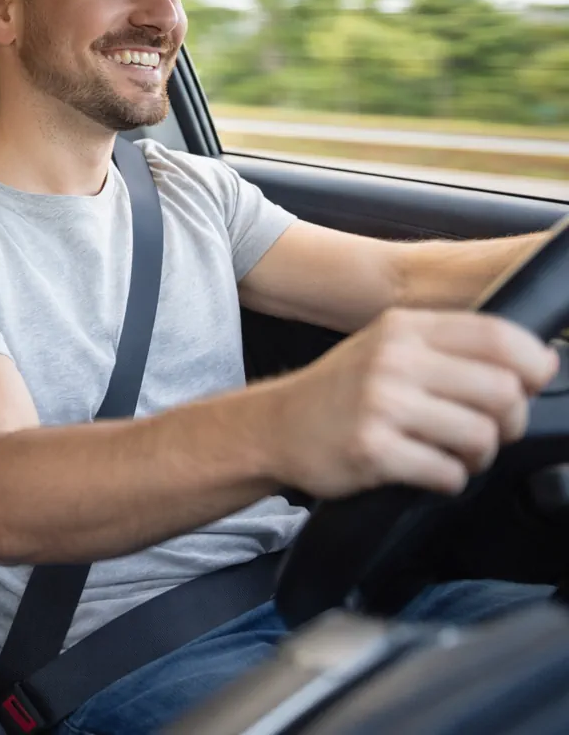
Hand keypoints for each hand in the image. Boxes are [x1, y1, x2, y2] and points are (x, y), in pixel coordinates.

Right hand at [264, 308, 558, 498]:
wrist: (274, 426)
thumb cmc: (341, 391)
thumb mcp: (387, 345)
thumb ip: (449, 347)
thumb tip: (534, 363)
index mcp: (404, 328)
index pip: (499, 336)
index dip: (533, 365)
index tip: (531, 384)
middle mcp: (393, 360)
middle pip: (502, 391)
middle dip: (509, 421)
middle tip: (489, 431)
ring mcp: (381, 404)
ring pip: (481, 436)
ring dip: (479, 456)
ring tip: (453, 453)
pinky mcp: (372, 449)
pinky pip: (447, 473)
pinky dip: (448, 480)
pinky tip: (426, 470)